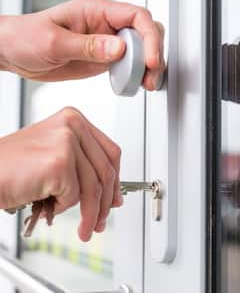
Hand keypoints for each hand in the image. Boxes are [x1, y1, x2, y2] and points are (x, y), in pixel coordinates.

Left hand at [0, 0, 164, 90]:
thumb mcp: (55, 42)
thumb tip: (120, 49)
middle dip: (154, 54)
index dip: (149, 38)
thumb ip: (89, 46)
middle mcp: (106, 24)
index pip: (136, 17)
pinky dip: (137, 74)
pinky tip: (136, 83)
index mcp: (95, 10)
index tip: (149, 61)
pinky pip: (129, 64)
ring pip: (141, 49)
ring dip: (148, 67)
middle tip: (150, 77)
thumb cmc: (26, 38)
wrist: (16, 53)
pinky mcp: (105, 58)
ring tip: (146, 84)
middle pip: (145, 32)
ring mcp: (107, 42)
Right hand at [0, 107, 121, 241]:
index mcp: (74, 120)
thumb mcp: (58, 157)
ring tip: (86, 228)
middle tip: (101, 220)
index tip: (115, 197)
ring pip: (93, 187)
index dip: (116, 178)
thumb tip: (109, 192)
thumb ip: (84, 168)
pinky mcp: (59, 162)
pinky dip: (62, 206)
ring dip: (91, 213)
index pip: (110, 152)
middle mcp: (73, 125)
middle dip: (106, 202)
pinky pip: (73, 195)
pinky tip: (48, 203)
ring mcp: (66, 141)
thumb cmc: (14, 167)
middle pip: (105, 170)